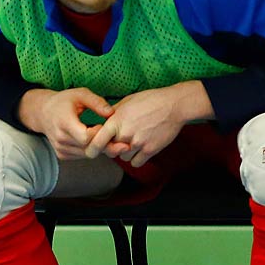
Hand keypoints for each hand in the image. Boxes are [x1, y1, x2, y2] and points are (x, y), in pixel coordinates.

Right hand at [17, 87, 112, 159]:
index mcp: (64, 122)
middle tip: (110, 133)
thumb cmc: (63, 102)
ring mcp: (60, 148)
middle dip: (102, 142)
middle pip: (88, 148)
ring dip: (97, 147)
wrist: (43, 112)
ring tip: (100, 134)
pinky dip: (89, 149)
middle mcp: (60, 138)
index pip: (85, 137)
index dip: (98, 133)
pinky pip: (82, 156)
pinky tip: (91, 140)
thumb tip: (111, 113)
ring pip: (87, 154)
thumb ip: (96, 102)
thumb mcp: (80, 94)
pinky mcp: (62, 154)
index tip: (101, 124)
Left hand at [85, 83, 207, 166]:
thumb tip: (102, 122)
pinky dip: (137, 158)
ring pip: (123, 158)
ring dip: (126, 153)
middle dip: (113, 148)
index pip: (97, 141)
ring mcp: (138, 143)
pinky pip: (136, 163)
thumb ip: (112, 114)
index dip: (92, 149)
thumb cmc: (149, 100)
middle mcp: (125, 134)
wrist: (173, 105)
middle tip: (120, 140)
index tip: (90, 152)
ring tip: (135, 140)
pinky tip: (141, 148)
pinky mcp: (150, 150)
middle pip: (110, 151)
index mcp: (116, 121)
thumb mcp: (126, 102)